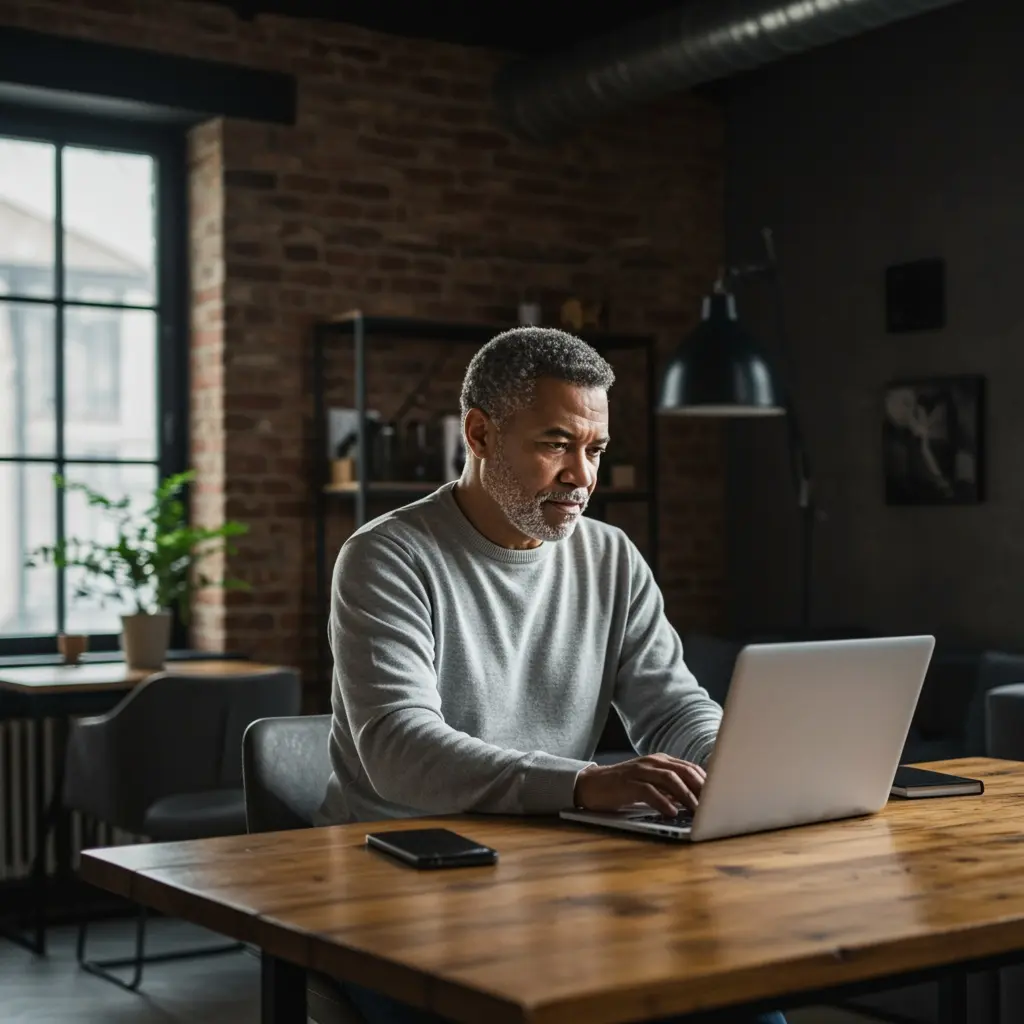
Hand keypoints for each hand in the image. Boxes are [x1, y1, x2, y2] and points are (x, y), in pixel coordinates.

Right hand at [573, 754, 706, 816]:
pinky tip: (671, 813)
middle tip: (714, 805)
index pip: (690, 768)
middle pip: (684, 771)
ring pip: (670, 779)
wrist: (591, 785)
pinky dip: (662, 802)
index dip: (707, 782)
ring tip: (697, 811)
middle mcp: (652, 762)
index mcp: (660, 761)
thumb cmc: (624, 788)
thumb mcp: (650, 784)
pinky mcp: (628, 783)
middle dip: (701, 788)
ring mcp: (640, 771)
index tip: (720, 797)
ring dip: (686, 796)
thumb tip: (696, 802)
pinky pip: (649, 791)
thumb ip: (670, 788)